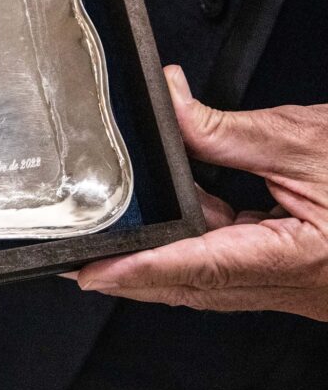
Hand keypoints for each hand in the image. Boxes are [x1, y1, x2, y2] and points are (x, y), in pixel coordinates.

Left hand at [72, 65, 327, 320]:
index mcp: (296, 259)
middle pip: (192, 283)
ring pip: (209, 279)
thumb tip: (167, 103)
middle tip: (86, 257)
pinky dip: (200, 246)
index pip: (195, 267)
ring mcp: (295, 286)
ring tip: (123, 236)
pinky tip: (182, 220)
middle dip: (136, 272)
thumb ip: (223, 129)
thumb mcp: (304, 140)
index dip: (136, 271)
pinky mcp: (296, 275)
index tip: (89, 271)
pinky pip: (233, 267)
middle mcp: (293, 284)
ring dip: (164, 259)